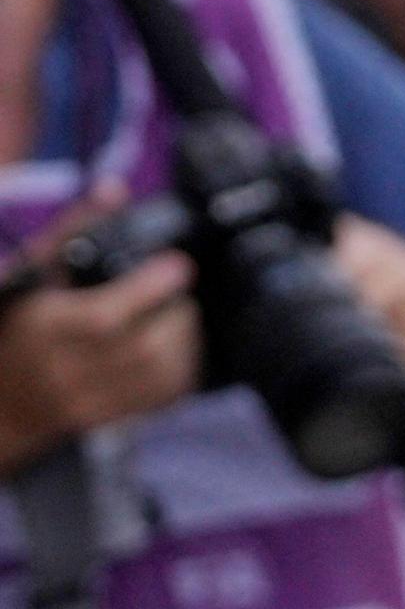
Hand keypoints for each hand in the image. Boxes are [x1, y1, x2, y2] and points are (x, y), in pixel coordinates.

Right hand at [0, 188, 200, 469]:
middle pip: (144, 349)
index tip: (177, 266)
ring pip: (159, 376)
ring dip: (184, 341)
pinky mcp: (104, 419)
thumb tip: (112, 189)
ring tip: (175, 318)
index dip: (151, 289)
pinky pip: (160, 398)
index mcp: (45, 328)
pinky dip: (181, 370)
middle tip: (177, 292)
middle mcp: (64, 370)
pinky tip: (174, 348)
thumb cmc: (16, 323)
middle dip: (176, 314)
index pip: (106, 317)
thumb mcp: (32, 271)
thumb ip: (73, 230)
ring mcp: (86, 400)